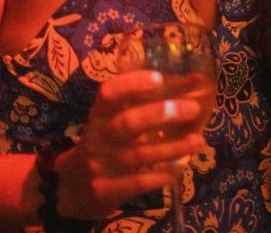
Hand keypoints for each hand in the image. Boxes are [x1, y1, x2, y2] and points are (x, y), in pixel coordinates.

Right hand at [52, 70, 206, 218]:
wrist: (71, 191)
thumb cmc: (103, 146)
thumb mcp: (110, 123)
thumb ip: (142, 105)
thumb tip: (196, 82)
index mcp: (98, 116)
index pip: (107, 94)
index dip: (131, 84)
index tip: (159, 78)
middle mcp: (97, 138)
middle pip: (127, 123)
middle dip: (162, 114)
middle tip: (193, 109)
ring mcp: (100, 166)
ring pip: (139, 155)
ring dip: (174, 147)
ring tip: (199, 140)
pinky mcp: (105, 191)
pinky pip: (138, 183)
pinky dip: (161, 175)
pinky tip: (179, 170)